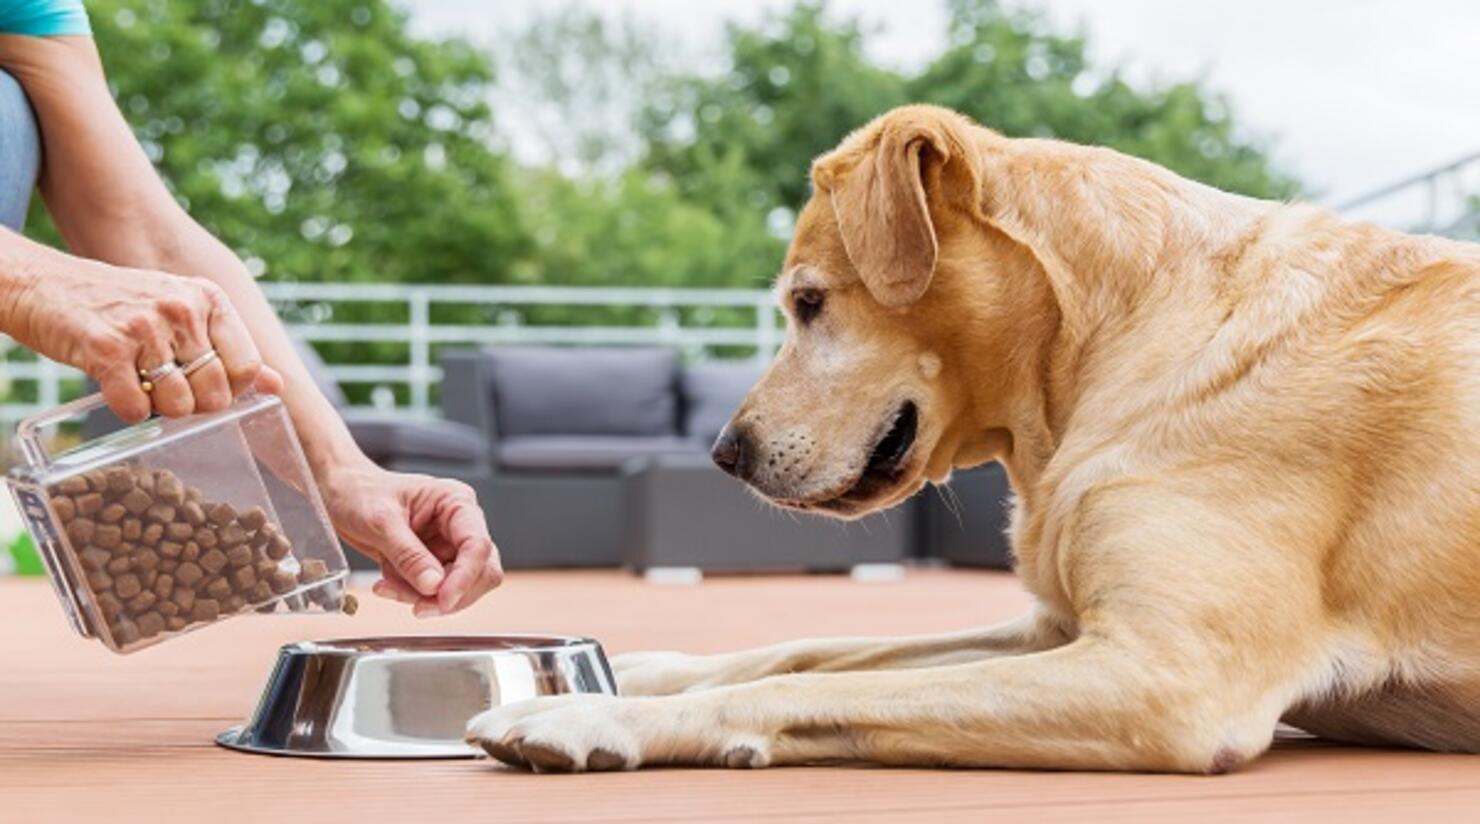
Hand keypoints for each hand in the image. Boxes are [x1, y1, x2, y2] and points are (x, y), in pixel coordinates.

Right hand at [5, 257, 281, 420]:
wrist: (44, 285)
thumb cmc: (119, 306)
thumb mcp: (181, 314)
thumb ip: (228, 349)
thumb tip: (278, 385)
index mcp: (208, 299)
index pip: (247, 366)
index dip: (230, 390)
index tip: (204, 386)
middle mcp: (182, 308)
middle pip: (216, 392)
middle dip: (193, 404)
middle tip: (164, 386)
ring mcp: (145, 326)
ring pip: (179, 404)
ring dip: (158, 407)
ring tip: (138, 381)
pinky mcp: (107, 348)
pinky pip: (136, 408)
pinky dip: (127, 410)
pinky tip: (116, 387)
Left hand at [319, 459, 502, 615]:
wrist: (340, 495)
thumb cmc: (360, 492)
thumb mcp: (380, 521)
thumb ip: (408, 555)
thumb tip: (434, 586)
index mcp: (456, 502)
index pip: (477, 544)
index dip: (465, 577)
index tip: (443, 599)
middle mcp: (459, 525)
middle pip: (480, 571)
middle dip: (449, 593)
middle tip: (418, 606)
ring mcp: (448, 546)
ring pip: (458, 587)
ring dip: (424, 597)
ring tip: (388, 585)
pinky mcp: (433, 563)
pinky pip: (434, 592)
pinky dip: (411, 595)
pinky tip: (387, 584)